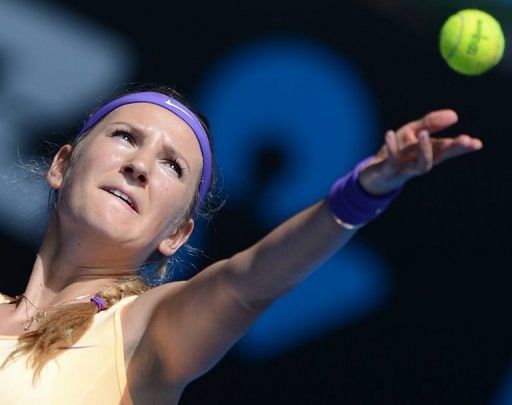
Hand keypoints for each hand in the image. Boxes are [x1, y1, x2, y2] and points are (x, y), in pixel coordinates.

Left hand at [359, 109, 482, 194]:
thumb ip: (430, 123)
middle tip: (466, 141)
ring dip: (424, 150)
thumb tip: (455, 115)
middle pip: (440, 157)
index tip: (477, 143)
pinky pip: (393, 161)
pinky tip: (389, 133)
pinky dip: (392, 147)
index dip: (462, 147)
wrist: (372, 175)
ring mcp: (406, 169)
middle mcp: (419, 162)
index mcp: (428, 153)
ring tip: (423, 133)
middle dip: (453, 150)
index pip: (448, 149)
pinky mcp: (389, 172)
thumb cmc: (396, 152)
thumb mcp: (410, 133)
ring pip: (421, 166)